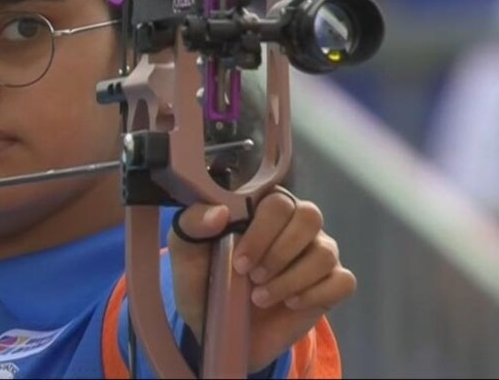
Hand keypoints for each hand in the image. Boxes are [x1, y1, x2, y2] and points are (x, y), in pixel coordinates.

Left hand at [167, 188, 355, 373]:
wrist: (218, 328)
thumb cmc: (204, 280)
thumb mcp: (185, 252)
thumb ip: (192, 224)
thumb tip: (219, 213)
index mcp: (262, 208)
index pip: (277, 200)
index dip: (262, 230)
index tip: (239, 261)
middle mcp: (295, 223)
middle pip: (309, 216)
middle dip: (279, 252)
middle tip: (252, 277)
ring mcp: (317, 251)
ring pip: (326, 252)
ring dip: (291, 279)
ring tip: (261, 297)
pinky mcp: (331, 283)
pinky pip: (343, 281)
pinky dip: (316, 294)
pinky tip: (291, 303)